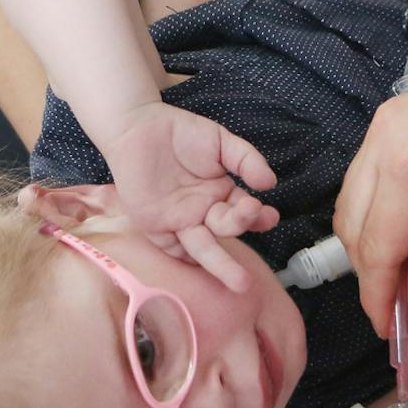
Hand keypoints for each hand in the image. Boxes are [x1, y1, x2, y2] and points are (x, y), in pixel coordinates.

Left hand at [103, 101, 279, 289]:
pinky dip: (186, 258)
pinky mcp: (155, 226)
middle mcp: (203, 212)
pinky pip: (172, 248)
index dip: (257, 217)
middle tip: (258, 236)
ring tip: (239, 281)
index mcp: (220, 194)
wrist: (138, 127)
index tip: (270, 215)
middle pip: (226, 230)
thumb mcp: (220, 142)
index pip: (243, 212)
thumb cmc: (181, 133)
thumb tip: (270, 183)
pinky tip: (200, 267)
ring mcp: (180, 222)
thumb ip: (246, 159)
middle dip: (242, 234)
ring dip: (221, 264)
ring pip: (203, 247)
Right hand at [334, 35, 407, 335]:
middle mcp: (380, 143)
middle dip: (372, 275)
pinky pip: (368, 175)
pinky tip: (407, 233)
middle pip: (353, 227)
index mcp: (404, 169)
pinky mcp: (394, 115)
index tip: (392, 338)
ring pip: (354, 201)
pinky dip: (378, 211)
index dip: (379, 299)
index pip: (375, 250)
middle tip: (401, 314)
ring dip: (371, 244)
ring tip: (406, 279)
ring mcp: (383, 124)